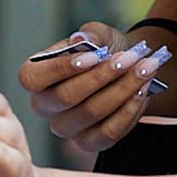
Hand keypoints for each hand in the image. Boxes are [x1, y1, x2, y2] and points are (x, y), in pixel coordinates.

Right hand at [19, 23, 172, 153]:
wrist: (127, 68)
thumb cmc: (104, 50)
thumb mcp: (98, 34)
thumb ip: (90, 34)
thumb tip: (80, 40)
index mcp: (35, 77)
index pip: (32, 78)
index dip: (61, 68)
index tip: (94, 55)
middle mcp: (44, 106)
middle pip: (66, 97)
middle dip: (102, 76)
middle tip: (130, 58)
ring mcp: (65, 128)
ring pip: (91, 113)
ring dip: (122, 89)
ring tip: (145, 69)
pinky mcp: (89, 142)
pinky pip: (109, 131)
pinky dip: (130, 110)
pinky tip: (143, 91)